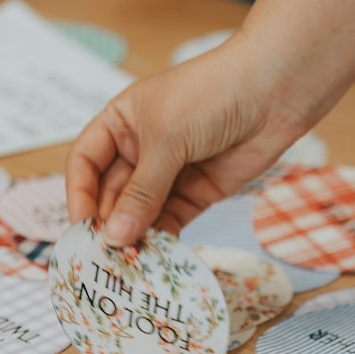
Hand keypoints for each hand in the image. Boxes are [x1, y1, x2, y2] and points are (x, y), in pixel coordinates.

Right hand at [66, 34, 322, 245]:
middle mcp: (140, 148)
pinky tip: (157, 257)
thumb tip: (113, 237)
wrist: (275, 89)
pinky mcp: (198, 191)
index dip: (79, 194)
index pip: (85, 163)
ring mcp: (170, 171)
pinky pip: (171, 220)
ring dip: (135, 236)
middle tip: (107, 257)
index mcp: (120, 122)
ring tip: (130, 263)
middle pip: (112, 193)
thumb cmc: (210, 95)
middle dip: (109, 223)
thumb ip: (140, 192)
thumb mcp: (166, 139)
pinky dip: (163, 238)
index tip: (82, 227)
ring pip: (141, 211)